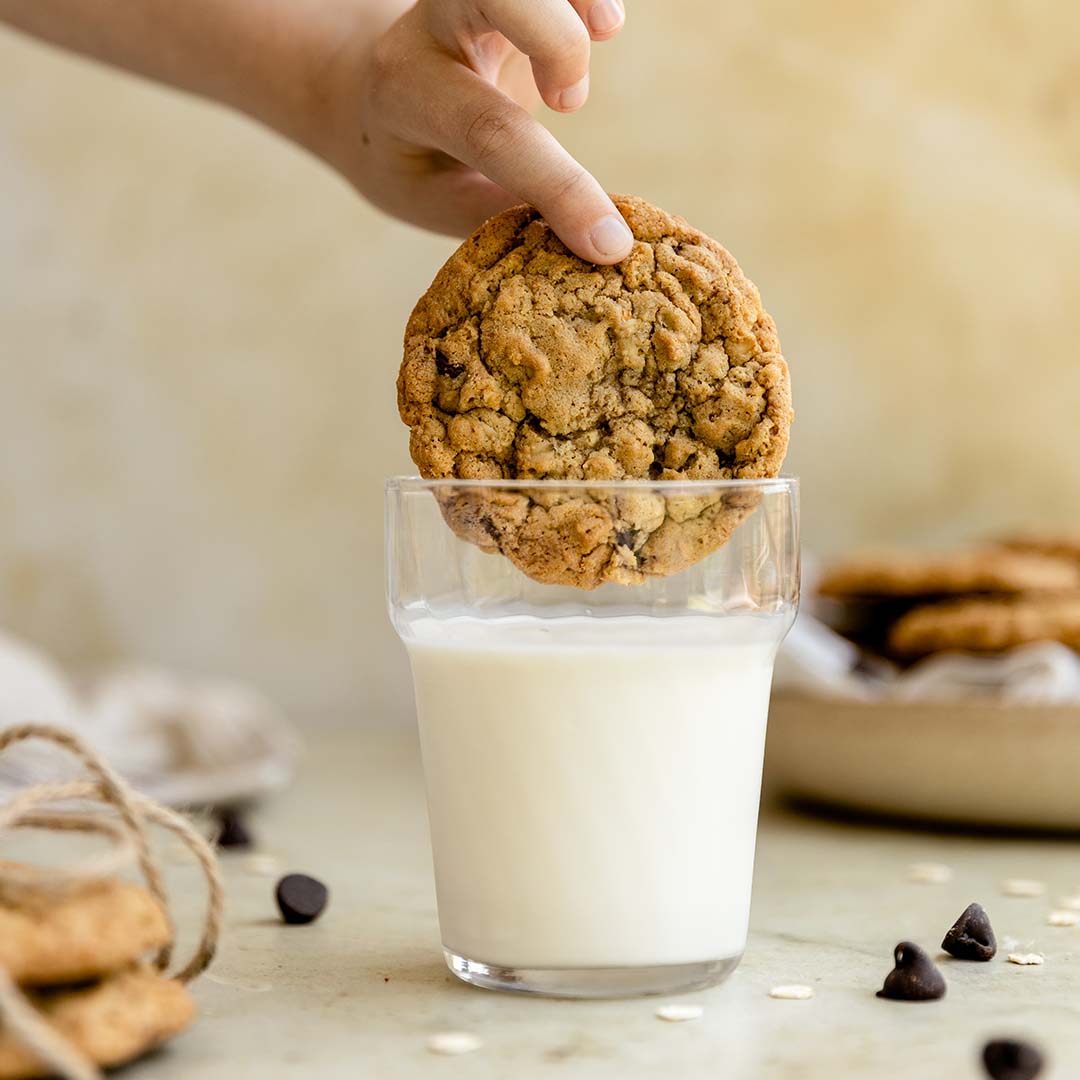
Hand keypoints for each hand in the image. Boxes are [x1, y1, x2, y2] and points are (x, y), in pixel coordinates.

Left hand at [327, 0, 632, 263]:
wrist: (366, 95)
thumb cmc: (409, 162)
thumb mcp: (438, 203)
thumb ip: (502, 214)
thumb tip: (590, 238)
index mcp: (406, 92)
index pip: (490, 130)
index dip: (558, 187)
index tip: (608, 244)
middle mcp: (432, 25)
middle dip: (555, 37)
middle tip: (568, 103)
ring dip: (579, 4)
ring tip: (601, 37)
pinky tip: (599, 24)